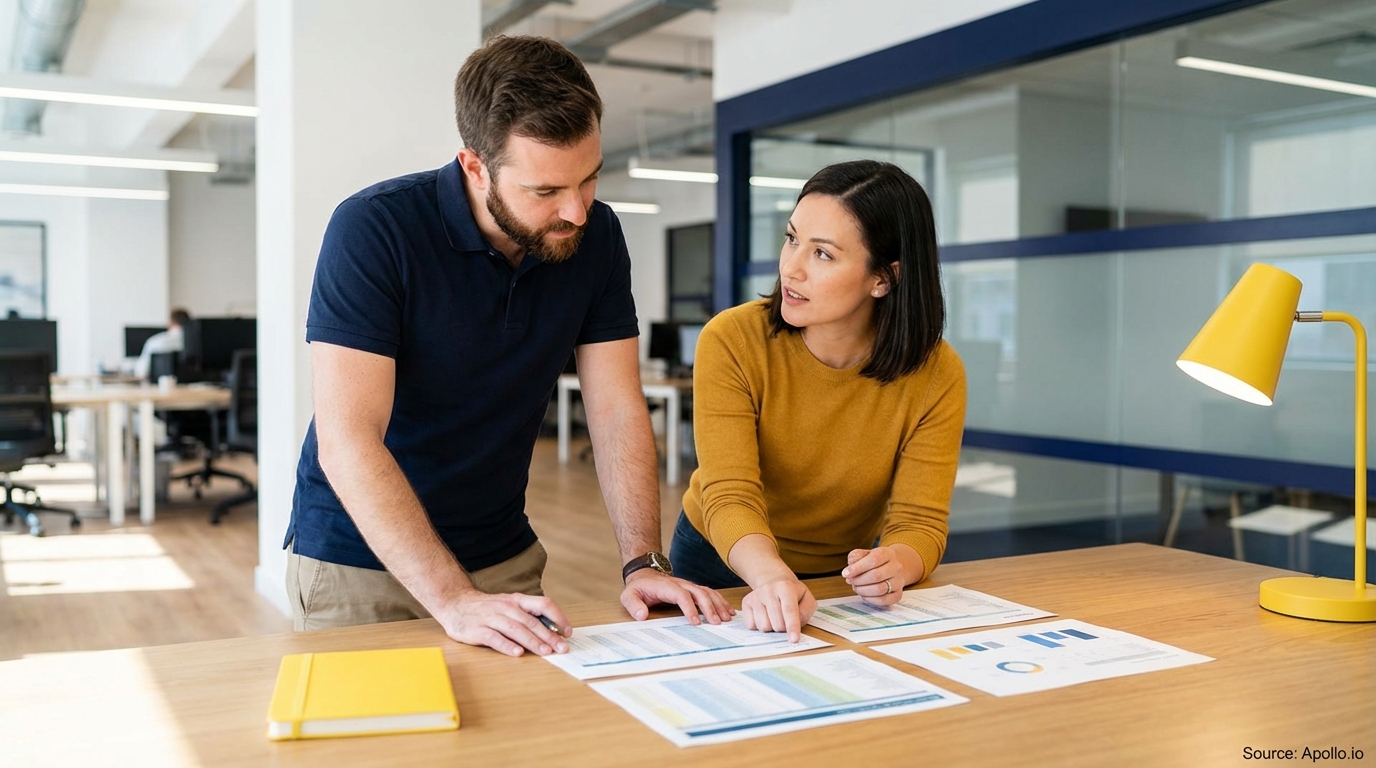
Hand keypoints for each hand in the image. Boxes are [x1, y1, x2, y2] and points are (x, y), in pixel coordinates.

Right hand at [434, 589, 570, 657]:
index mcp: (517, 600)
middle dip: (549, 636)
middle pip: (531, 621)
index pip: (543, 604)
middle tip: (562, 648)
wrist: (455, 603)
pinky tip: (517, 653)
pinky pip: (494, 638)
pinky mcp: (477, 630)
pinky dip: (507, 646)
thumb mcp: (509, 605)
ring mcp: (491, 618)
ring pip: (516, 629)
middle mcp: (506, 607)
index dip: (558, 617)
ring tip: (545, 652)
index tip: (567, 632)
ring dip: (532, 641)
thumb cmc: (487, 608)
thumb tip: (552, 631)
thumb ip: (527, 616)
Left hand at [621, 570, 734, 624]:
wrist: (644, 575)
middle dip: (709, 607)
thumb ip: (634, 605)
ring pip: (707, 592)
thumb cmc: (639, 587)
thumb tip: (642, 616)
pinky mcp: (693, 589)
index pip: (681, 595)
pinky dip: (720, 601)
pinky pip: (709, 593)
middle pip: (699, 592)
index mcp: (666, 586)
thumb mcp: (628, 595)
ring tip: (727, 618)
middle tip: (716, 623)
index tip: (695, 622)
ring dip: (718, 604)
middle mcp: (681, 584)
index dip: (689, 608)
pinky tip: (728, 610)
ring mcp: (688, 585)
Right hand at [740, 576, 815, 642]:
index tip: (794, 639)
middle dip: (783, 628)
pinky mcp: (746, 602)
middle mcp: (768, 590)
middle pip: (777, 623)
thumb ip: (805, 612)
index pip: (789, 610)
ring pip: (763, 626)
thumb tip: (795, 625)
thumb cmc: (791, 593)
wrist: (773, 580)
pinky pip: (751, 625)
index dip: (792, 626)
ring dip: (771, 627)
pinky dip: (759, 626)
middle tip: (785, 620)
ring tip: (774, 617)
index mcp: (785, 587)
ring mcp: (755, 596)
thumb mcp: (806, 598)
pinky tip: (764, 616)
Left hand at [843, 546, 904, 607]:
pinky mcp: (898, 594)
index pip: (873, 560)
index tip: (845, 573)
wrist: (892, 567)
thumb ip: (855, 557)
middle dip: (858, 580)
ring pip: (880, 589)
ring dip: (863, 590)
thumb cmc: (875, 561)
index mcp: (887, 554)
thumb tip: (849, 570)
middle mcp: (896, 567)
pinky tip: (864, 594)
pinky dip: (870, 599)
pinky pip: (884, 600)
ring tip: (856, 587)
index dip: (857, 568)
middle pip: (876, 576)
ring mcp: (899, 581)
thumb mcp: (865, 554)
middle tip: (850, 581)